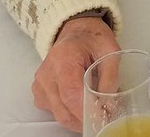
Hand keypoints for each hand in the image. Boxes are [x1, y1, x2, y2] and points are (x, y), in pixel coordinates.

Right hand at [32, 15, 119, 131]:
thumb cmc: (91, 38)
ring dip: (78, 119)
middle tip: (105, 119)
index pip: (71, 94)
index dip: (87, 111)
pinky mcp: (39, 93)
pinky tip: (82, 105)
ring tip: (96, 111)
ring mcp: (40, 85)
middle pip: (64, 110)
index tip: (103, 118)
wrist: (75, 30)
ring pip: (59, 115)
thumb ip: (110, 78)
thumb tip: (109, 105)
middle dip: (85, 120)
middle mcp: (47, 74)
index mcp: (63, 59)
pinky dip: (70, 113)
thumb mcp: (110, 50)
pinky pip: (55, 112)